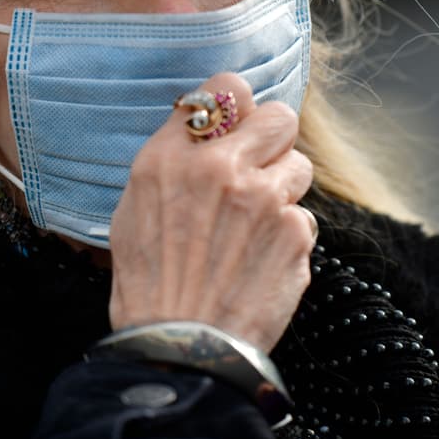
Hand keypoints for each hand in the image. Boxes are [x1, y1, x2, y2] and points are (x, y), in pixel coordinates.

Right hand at [107, 73, 315, 351]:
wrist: (179, 349)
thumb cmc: (151, 285)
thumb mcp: (135, 210)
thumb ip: (175, 162)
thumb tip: (209, 129)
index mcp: (170, 158)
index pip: (224, 88)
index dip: (238, 106)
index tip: (238, 124)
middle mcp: (218, 169)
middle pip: (280, 116)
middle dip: (274, 140)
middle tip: (260, 168)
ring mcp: (263, 199)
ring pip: (299, 166)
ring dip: (283, 191)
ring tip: (254, 227)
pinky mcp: (294, 233)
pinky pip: (304, 217)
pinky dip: (288, 237)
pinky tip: (261, 261)